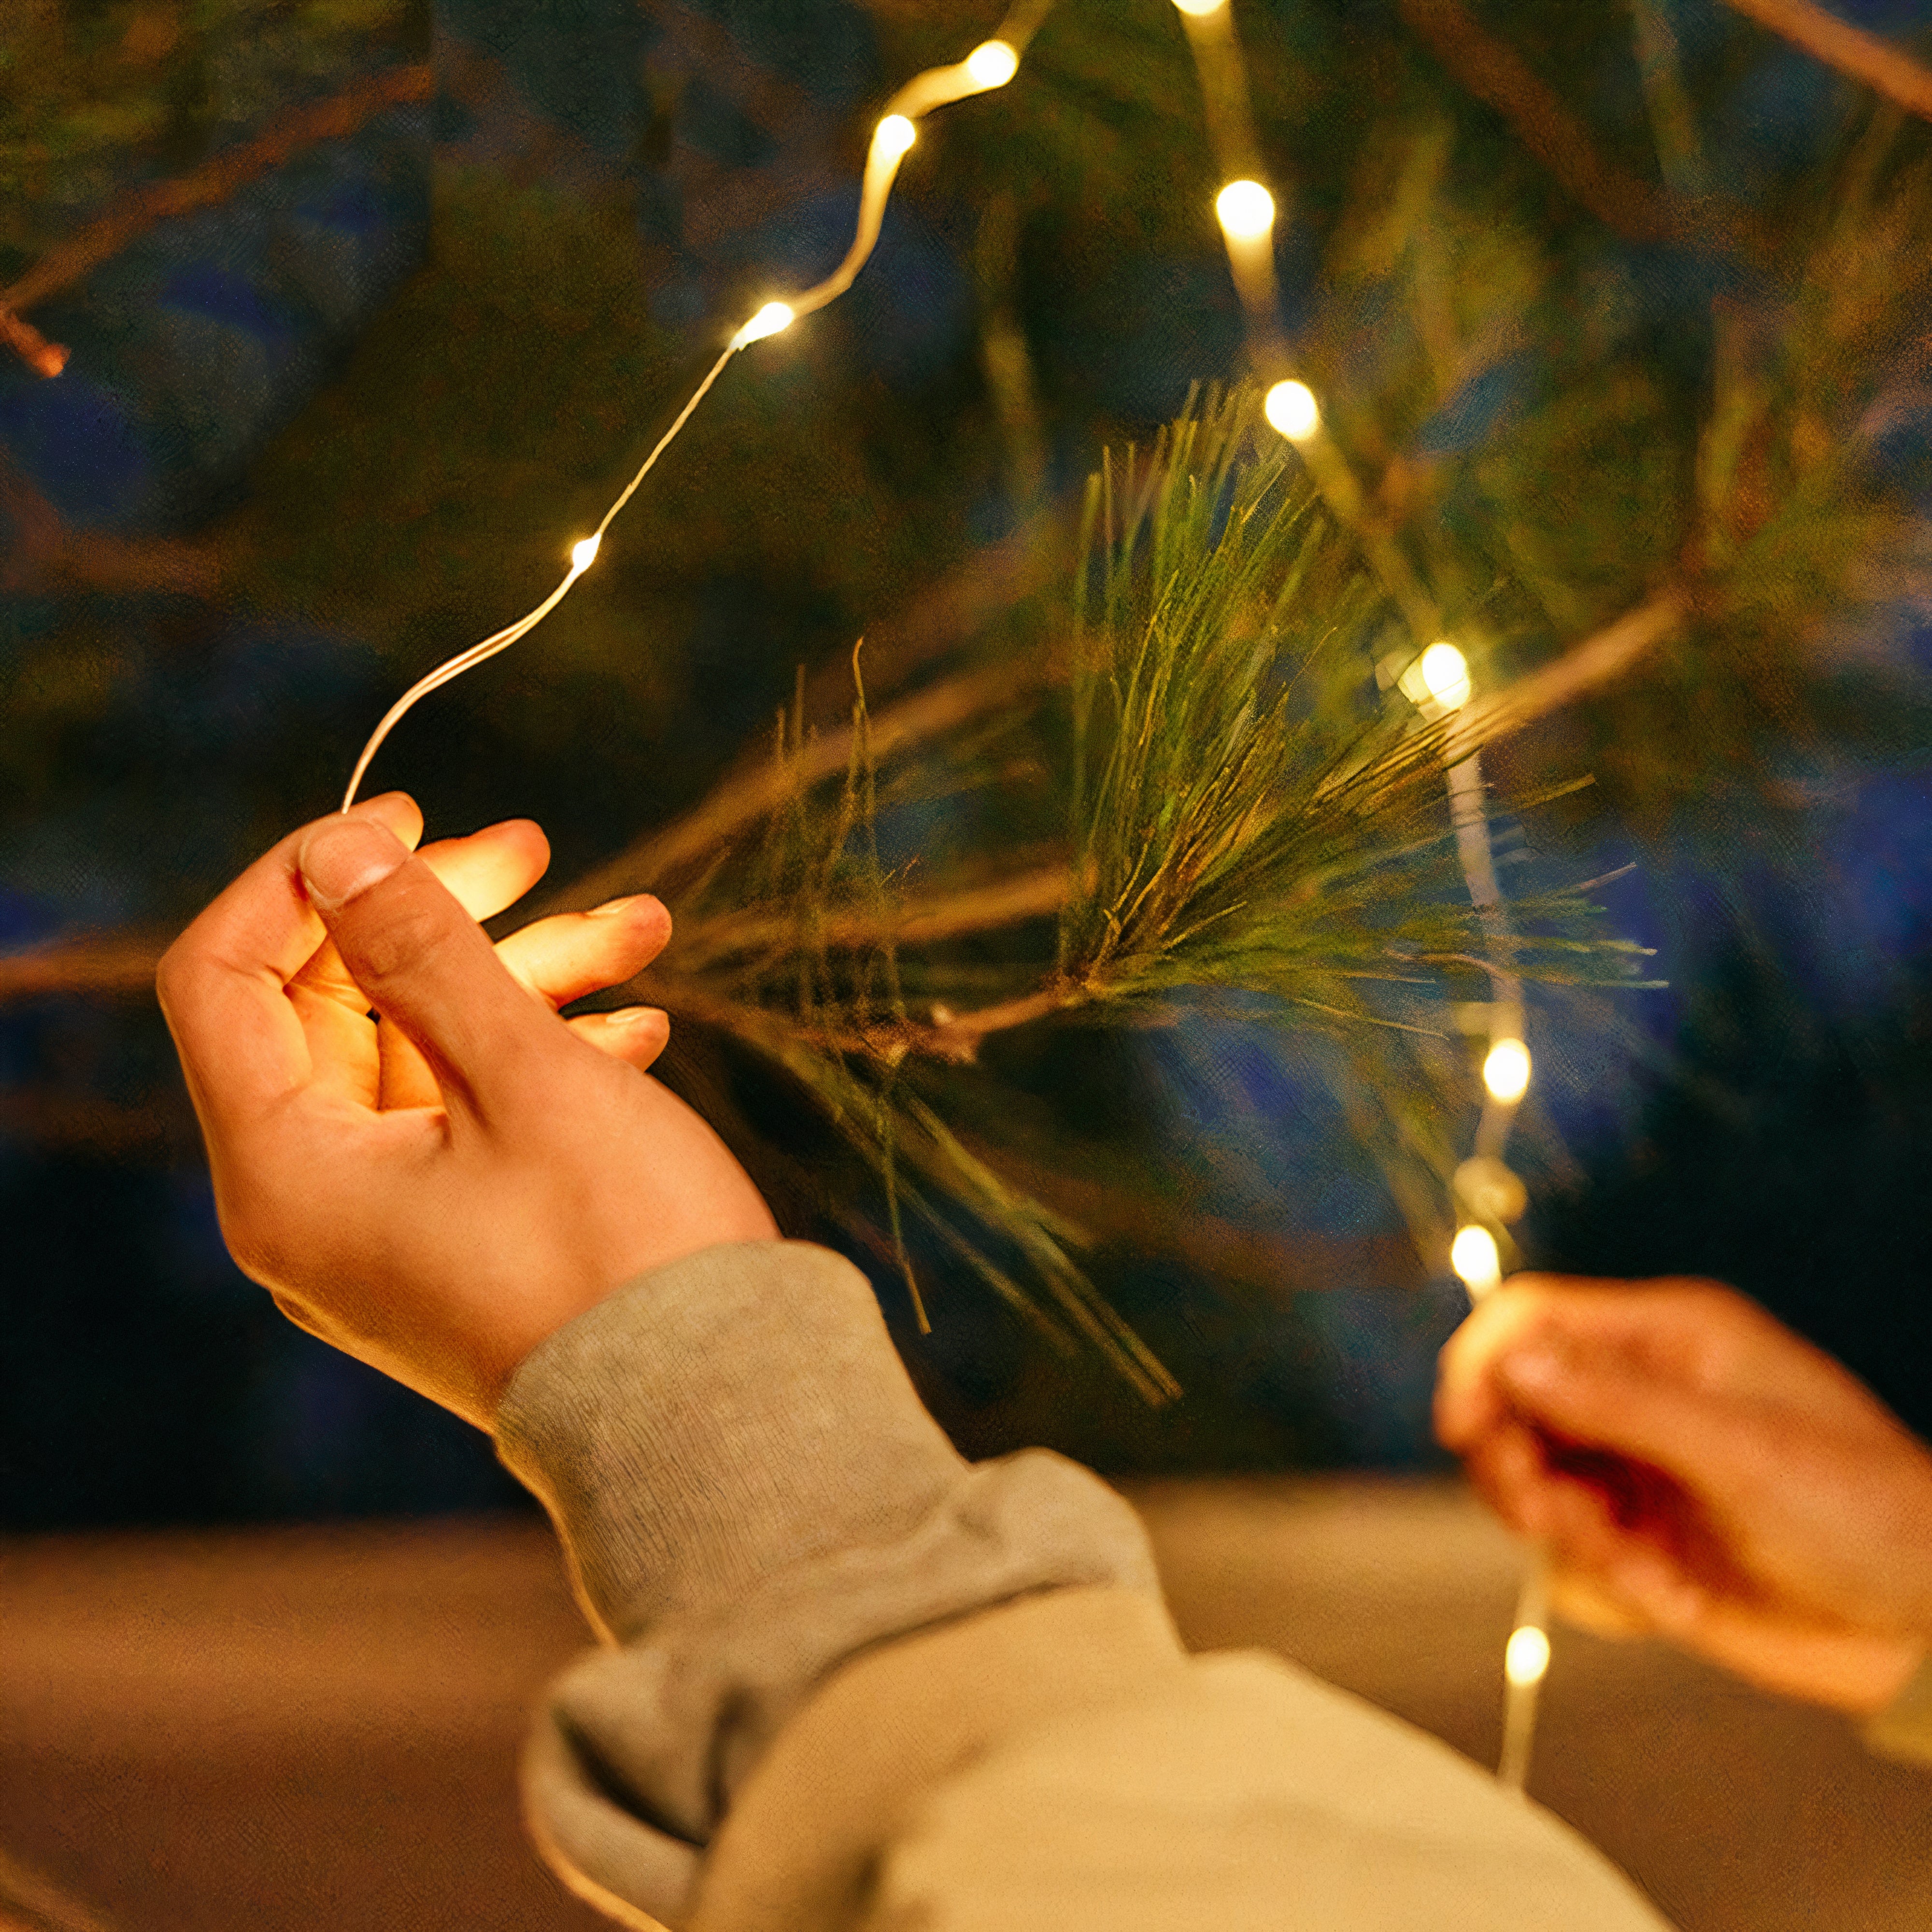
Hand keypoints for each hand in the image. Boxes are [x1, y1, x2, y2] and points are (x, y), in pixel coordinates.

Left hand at [158, 794, 776, 1426]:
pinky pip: (472, 1121)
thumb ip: (426, 951)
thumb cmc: (620, 1253)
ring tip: (644, 926)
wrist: (718, 1422)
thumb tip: (344, 847)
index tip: (402, 817)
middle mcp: (316, 1210)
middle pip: (336, 1012)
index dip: (300, 879)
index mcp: (289, 1175)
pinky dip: (541, 1057)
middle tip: (536, 847)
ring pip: (426, 1059)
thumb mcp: (525, 1075)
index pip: (226, 981)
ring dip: (523, 979)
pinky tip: (635, 1025)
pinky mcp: (461, 1247)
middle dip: (439, 917)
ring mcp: (390, 1235)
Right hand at [1436, 1275, 1931, 1713]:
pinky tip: (1667, 1593)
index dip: (1483, 1365)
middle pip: (1511, 1403)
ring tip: (1629, 1563)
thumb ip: (1619, 1402)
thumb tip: (1512, 1361)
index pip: (1532, 1321)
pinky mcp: (1639, 1541)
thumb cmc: (1866, 1515)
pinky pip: (1567, 1555)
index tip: (1464, 1429)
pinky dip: (1601, 1582)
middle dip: (1517, 1465)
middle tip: (1554, 1515)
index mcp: (1668, 1340)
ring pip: (1528, 1483)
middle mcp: (1639, 1395)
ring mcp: (1636, 1470)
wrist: (1928, 1632)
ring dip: (1560, 1531)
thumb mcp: (1740, 1451)